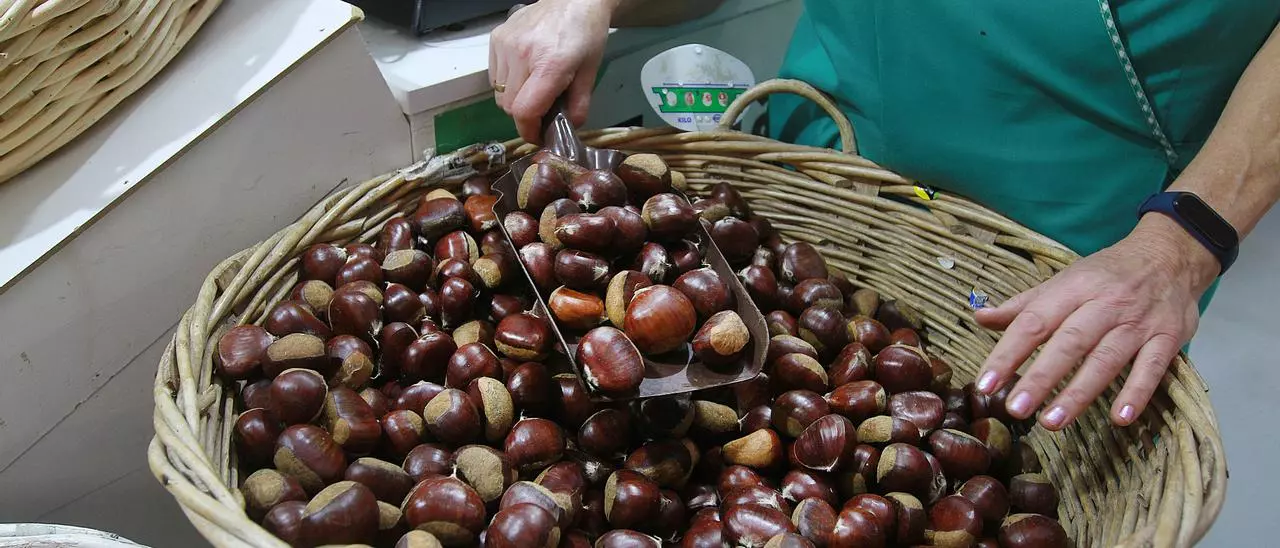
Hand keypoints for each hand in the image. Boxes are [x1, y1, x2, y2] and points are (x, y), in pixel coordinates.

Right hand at [489, 0, 616, 142]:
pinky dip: (506, 82)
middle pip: (509, 106)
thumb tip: (567, 128)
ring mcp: (506, 44)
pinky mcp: (496, 38)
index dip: (528, 130)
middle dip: (524, 115)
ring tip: (534, 86)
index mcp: (550, 64)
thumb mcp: (590, 71)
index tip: (537, 135)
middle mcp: (522, 54)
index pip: (524, 110)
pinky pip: (494, 75)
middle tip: (541, 109)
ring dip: (514, 98)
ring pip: (499, 93)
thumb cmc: (585, 33)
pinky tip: (524, 71)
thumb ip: (579, 105)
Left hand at [972, 214, 1219, 429]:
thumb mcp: (1064, 280)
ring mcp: (1138, 321)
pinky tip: (1120, 418)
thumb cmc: (1108, 274)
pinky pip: (1153, 367)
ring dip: (1079, 393)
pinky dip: (1137, 392)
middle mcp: (1104, 304)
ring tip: (1052, 422)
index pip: (1033, 322)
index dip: (1007, 353)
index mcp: (1072, 288)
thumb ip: (1024, 305)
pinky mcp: (1169, 337)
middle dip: (1040, 377)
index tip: (985, 383)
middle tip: (1015, 408)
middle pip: (1068, 343)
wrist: (1170, 254)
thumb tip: (980, 317)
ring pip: (1106, 359)